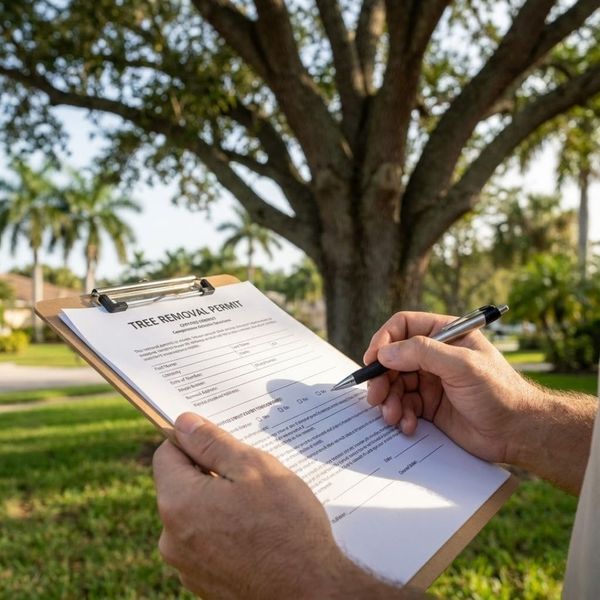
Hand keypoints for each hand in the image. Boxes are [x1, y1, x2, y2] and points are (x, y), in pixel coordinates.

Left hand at [152, 413, 362, 599]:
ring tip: (260, 507)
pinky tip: (258, 531)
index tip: (221, 441)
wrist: (311, 591)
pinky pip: (208, 541)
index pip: (167, 453)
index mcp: (178, 503)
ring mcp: (187, 565)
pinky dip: (226, 530)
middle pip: (182, 484)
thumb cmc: (286, 526)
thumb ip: (212, 442)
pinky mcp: (204, 582)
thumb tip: (183, 423)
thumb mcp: (253, 468)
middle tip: (250, 475)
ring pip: (197, 513)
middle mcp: (171, 538)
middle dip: (211, 472)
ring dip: (220, 502)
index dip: (193, 440)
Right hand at [363, 311, 535, 463]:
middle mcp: (434, 355)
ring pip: (395, 384)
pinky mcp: (429, 405)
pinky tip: (408, 425)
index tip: (372, 360)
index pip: (404, 326)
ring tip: (392, 416)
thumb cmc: (499, 392)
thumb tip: (385, 352)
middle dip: (382, 377)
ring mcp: (430, 380)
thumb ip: (422, 353)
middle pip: (393, 358)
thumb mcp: (462, 366)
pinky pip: (403, 405)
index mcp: (445, 335)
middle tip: (376, 396)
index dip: (384, 340)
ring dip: (389, 400)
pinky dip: (400, 415)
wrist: (517, 432)